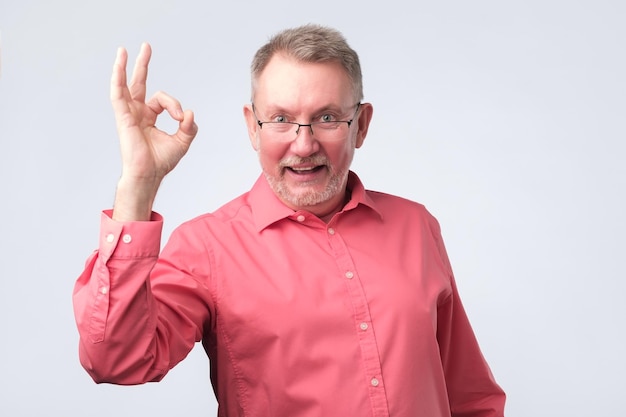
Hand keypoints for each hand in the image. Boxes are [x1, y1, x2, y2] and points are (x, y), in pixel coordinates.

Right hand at [110, 43, 197, 220]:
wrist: (149, 174)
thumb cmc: (161, 162)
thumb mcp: (182, 141)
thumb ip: (189, 126)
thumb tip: (189, 112)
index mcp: (149, 118)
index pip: (162, 100)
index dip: (173, 105)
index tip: (180, 117)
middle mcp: (137, 113)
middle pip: (138, 83)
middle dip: (142, 64)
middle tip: (146, 46)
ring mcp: (128, 114)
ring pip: (125, 86)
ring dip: (124, 67)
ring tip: (124, 50)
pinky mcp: (123, 117)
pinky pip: (118, 95)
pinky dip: (117, 80)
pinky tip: (117, 66)